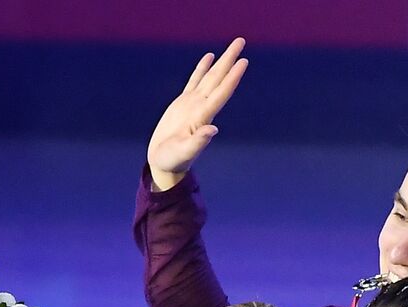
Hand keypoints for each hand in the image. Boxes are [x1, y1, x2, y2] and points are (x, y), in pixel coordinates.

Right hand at [146, 38, 248, 191]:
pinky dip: (202, 69)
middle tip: (241, 41)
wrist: (164, 164)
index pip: (221, 92)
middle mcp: (202, 108)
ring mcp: (193, 104)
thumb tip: (212, 129)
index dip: (232, 77)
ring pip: (209, 77)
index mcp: (203, 116)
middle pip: (219, 79)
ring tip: (232, 47)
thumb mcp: (184, 152)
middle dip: (230, 60)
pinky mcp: (183, 104)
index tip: (243, 62)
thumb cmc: (173, 161)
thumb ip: (198, 142)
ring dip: (221, 62)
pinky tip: (209, 57)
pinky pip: (195, 81)